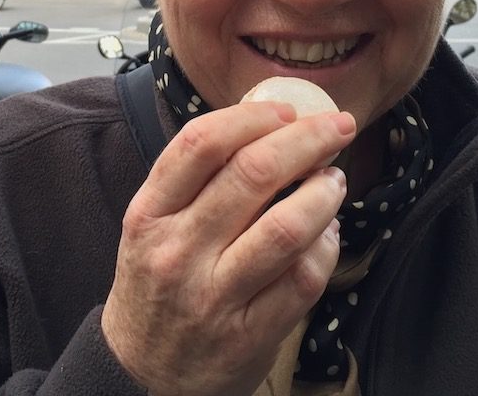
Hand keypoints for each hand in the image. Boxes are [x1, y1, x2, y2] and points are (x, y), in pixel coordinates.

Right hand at [101, 101, 354, 395]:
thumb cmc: (155, 287)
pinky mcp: (248, 334)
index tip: (286, 109)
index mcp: (149, 215)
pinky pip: (304, 278)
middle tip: (337, 127)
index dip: (252, 116)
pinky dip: (326, 246)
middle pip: (252, 174)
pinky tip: (328, 233)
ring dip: (324, 193)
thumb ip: (195, 182)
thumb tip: (267, 125)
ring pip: (285, 227)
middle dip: (307, 139)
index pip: (200, 143)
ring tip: (334, 180)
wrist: (141, 375)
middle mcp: (177, 251)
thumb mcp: (152, 228)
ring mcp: (213, 296)